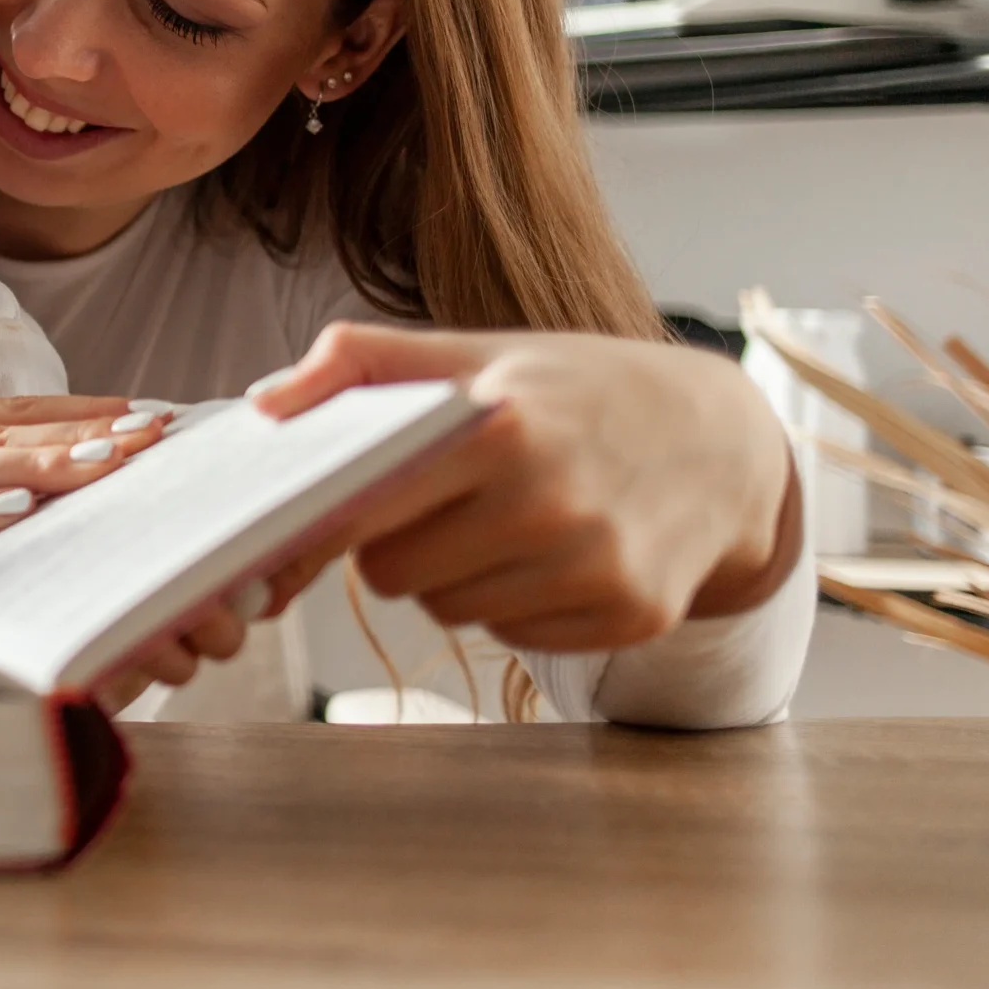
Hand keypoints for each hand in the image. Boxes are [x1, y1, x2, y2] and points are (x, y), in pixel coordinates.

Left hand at [249, 321, 799, 651]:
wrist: (721, 439)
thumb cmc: (573, 389)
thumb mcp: (472, 353)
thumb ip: (361, 363)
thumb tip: (266, 405)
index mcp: (501, 431)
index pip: (363, 511)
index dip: (331, 517)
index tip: (319, 516)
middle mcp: (551, 506)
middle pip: (394, 575)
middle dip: (397, 545)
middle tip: (439, 503)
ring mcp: (597, 568)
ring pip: (450, 611)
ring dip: (455, 576)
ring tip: (502, 519)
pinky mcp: (631, 617)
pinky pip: (514, 634)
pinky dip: (516, 603)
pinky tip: (550, 553)